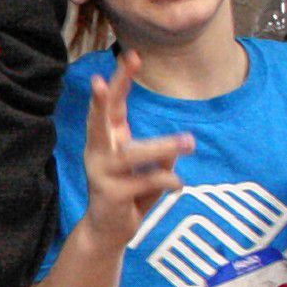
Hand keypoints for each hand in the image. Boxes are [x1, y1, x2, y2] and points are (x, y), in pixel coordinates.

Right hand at [72, 52, 193, 249]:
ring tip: (189, 142)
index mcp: (106, 139)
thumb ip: (160, 155)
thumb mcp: (148, 168)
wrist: (108, 231)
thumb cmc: (130, 193)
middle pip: (99, 120)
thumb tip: (176, 150)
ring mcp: (100, 173)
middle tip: (103, 80)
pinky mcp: (110, 194)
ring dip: (163, 147)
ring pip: (133, 154)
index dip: (120, 80)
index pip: (111, 105)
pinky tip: (178, 185)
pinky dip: (168, 181)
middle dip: (103, 99)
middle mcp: (97, 152)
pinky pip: (147, 180)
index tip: (132, 55)